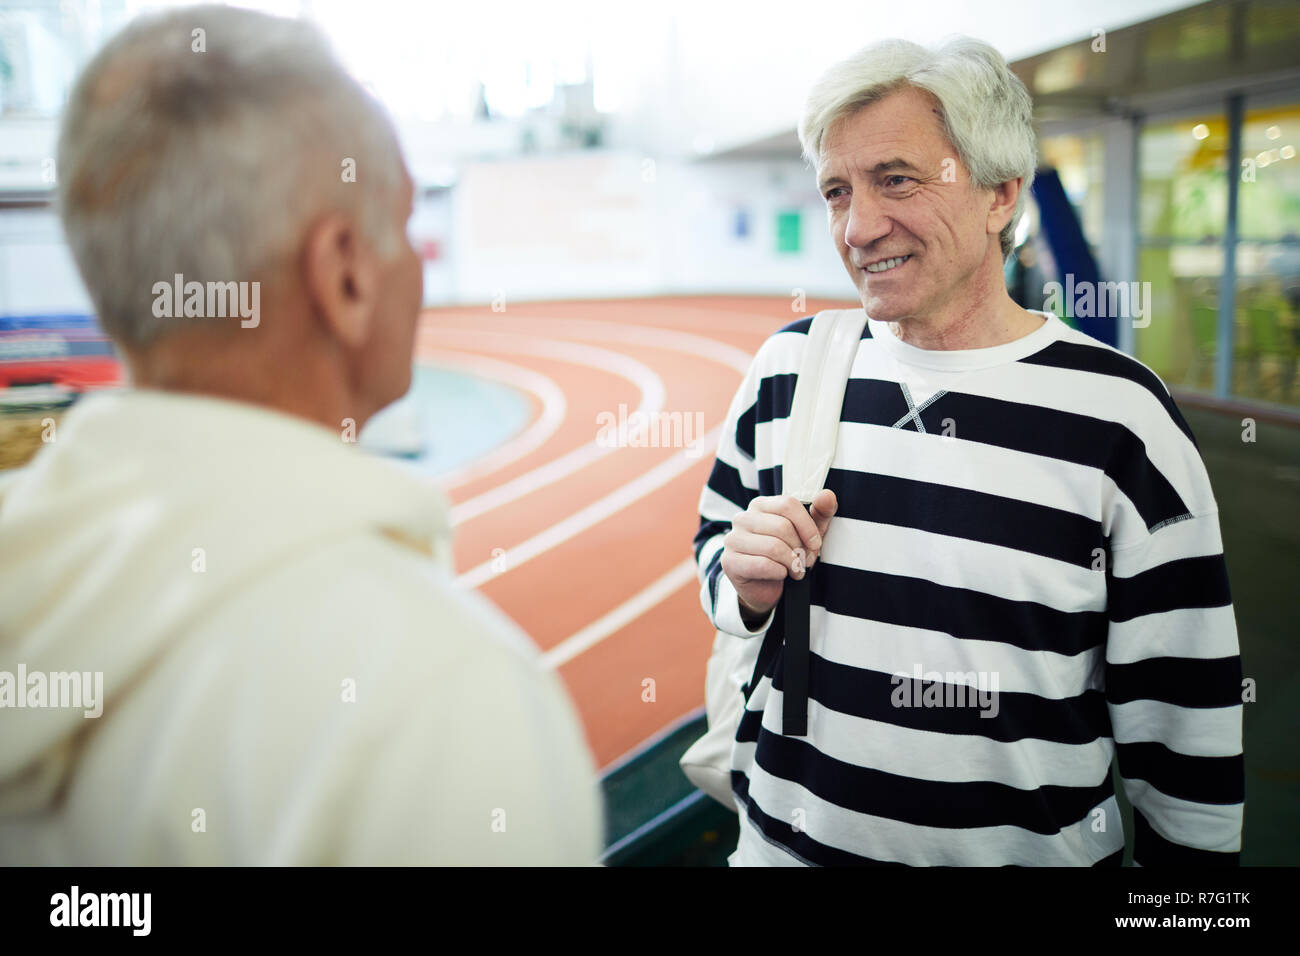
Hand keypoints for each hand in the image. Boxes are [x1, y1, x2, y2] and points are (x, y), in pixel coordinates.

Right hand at [720, 489, 837, 627]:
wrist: (765, 588)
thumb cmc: (786, 556)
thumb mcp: (808, 534)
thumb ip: (820, 513)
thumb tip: (827, 495)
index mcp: (760, 505)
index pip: (788, 504)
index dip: (807, 526)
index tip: (815, 544)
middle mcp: (743, 518)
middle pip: (782, 527)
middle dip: (801, 548)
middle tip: (804, 561)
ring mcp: (733, 539)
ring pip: (774, 547)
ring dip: (792, 563)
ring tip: (795, 570)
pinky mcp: (730, 562)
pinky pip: (763, 565)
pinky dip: (780, 573)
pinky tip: (780, 574)